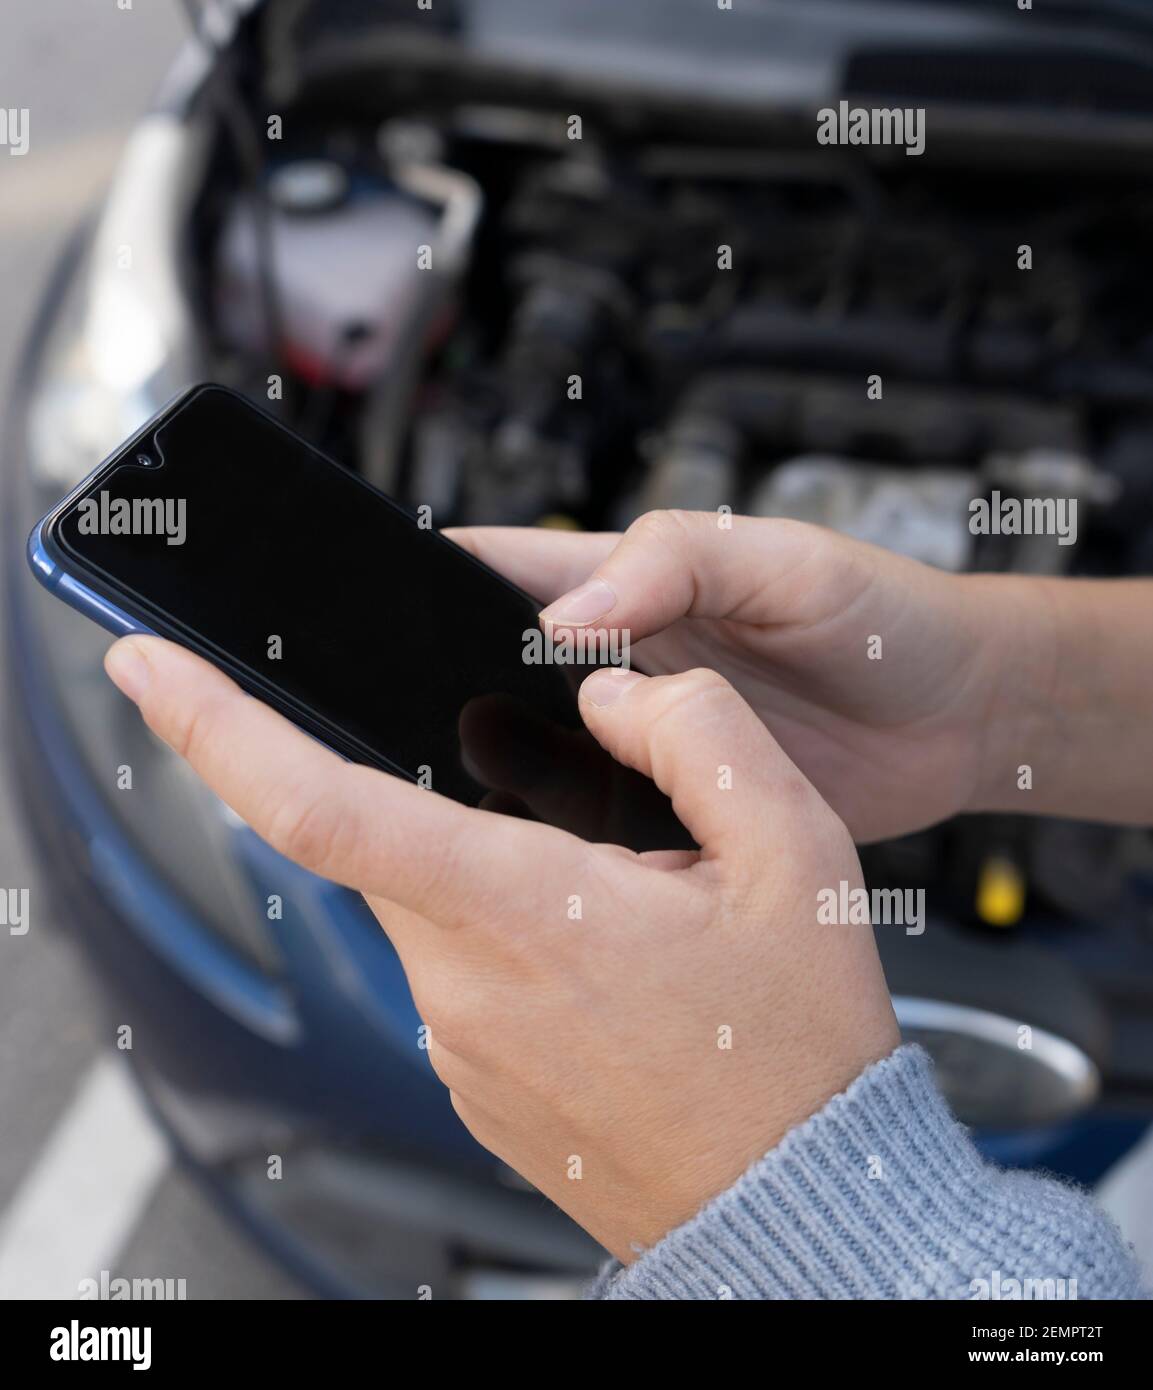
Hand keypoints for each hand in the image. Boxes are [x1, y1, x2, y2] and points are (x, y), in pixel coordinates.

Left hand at [104, 636, 897, 1261]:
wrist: (793, 1199)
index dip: (215, 728)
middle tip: (596, 831)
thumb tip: (608, 689)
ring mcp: (459, 1043)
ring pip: (427, 897)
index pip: (321, 809)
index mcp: (524, 915)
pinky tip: (605, 965)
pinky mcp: (471, 1076)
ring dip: (499, 869)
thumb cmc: (792, 1048)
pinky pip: (453, 965)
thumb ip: (696, 731)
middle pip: (389, 835)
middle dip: (459, 793)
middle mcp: (463, 985)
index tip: (149, 667)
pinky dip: (506, 932)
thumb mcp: (797, 855)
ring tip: (629, 911)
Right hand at [448, 511, 1050, 842]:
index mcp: (627, 584)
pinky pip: (593, 828)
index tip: (362, 617)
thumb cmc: (881, 619)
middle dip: (441, 700)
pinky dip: (560, 845)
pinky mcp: (671, 813)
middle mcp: (617, 668)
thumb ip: (676, 564)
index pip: (496, 572)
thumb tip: (564, 618)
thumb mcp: (783, 561)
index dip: (426, 587)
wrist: (961, 723)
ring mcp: (639, 745)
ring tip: (443, 811)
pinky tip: (530, 871)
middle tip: (393, 739)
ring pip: (530, 759)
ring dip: (493, 779)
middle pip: (491, 676)